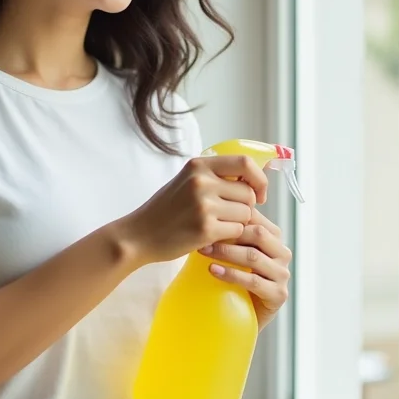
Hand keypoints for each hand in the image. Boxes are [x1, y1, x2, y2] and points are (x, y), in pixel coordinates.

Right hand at [120, 155, 268, 265]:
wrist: (139, 234)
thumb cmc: (166, 209)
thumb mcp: (186, 180)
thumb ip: (215, 176)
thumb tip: (254, 179)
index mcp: (198, 165)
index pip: (245, 163)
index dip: (259, 179)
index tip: (259, 192)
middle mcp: (202, 181)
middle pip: (249, 193)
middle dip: (246, 207)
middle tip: (230, 215)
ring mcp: (204, 205)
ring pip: (246, 213)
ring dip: (238, 222)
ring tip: (217, 224)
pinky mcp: (206, 228)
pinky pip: (237, 230)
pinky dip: (230, 235)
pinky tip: (212, 235)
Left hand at [198, 209, 291, 330]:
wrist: (240, 314)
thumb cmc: (233, 274)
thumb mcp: (231, 248)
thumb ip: (227, 230)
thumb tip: (202, 207)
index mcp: (273, 236)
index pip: (255, 217)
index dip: (232, 214)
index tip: (207, 214)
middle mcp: (282, 252)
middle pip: (257, 234)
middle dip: (228, 232)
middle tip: (203, 233)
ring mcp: (282, 273)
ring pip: (253, 257)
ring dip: (225, 252)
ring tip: (203, 251)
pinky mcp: (278, 294)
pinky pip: (253, 281)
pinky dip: (231, 274)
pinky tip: (213, 270)